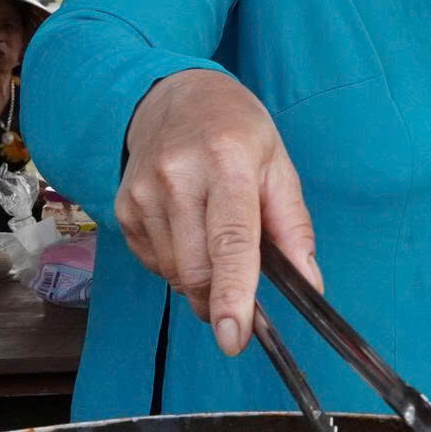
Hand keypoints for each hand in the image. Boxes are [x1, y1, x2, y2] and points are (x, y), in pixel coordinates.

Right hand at [115, 68, 320, 355]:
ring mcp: (142, 194)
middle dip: (221, 302)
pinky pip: (154, 263)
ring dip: (201, 283)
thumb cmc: (236, 131)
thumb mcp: (278, 165)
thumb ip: (293, 227)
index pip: (230, 241)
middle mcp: (177, 178)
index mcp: (226, 163)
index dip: (234, 294)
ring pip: (174, 274)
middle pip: (197, 270)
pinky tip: (190, 234)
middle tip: (243, 308)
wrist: (172, 96)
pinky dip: (177, 266)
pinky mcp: (122, 209)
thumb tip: (308, 284)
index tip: (236, 335)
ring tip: (216, 248)